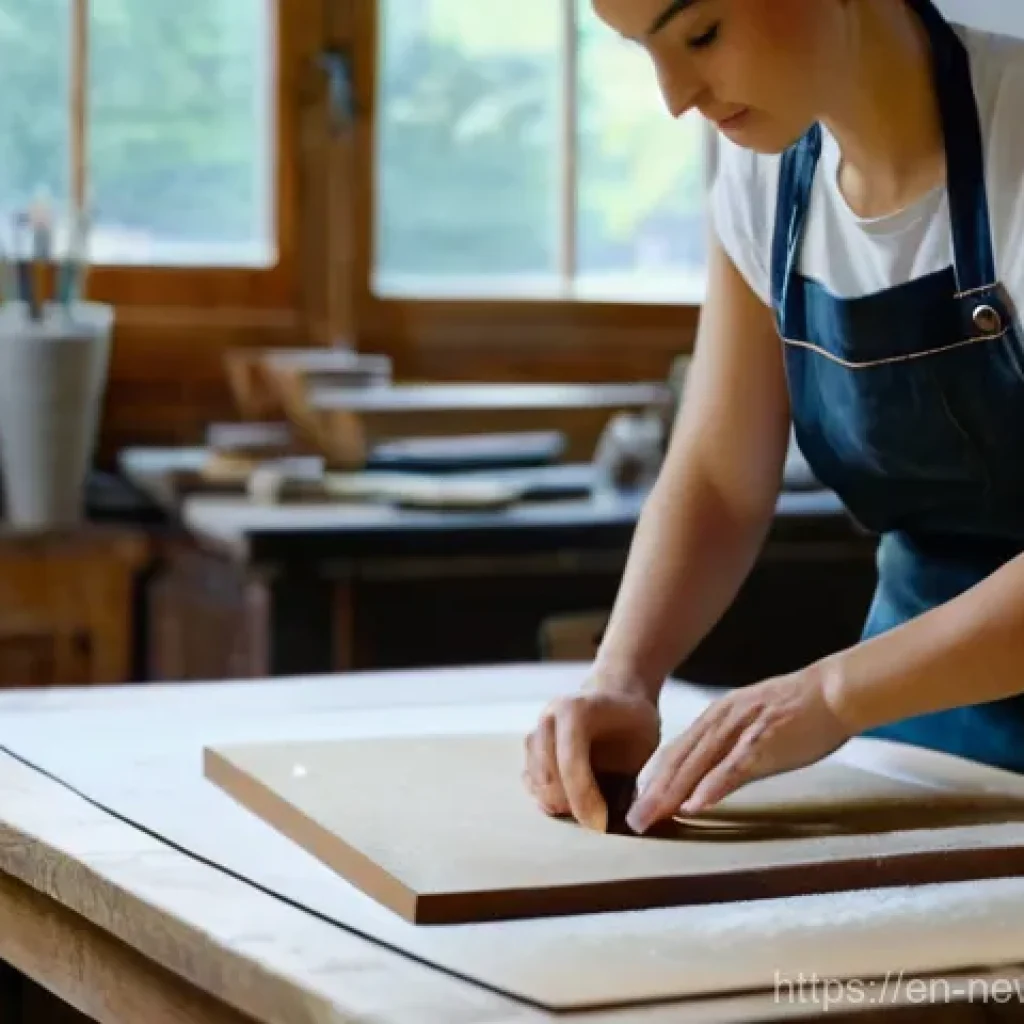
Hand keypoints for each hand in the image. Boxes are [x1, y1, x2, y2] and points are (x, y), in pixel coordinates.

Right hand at [523, 681, 660, 831]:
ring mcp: (535, 733)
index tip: (601, 822)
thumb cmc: (634, 721)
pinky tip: (572, 802)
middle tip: (598, 819)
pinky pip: (531, 783)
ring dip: (560, 803)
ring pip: (536, 783)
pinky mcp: (531, 751)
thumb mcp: (645, 738)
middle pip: (547, 777)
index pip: (570, 762)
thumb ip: (634, 770)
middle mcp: (548, 719)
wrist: (618, 697)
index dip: (583, 797)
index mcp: (574, 709)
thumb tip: (628, 815)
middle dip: (572, 804)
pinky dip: (548, 799)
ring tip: (589, 808)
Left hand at [626, 669, 851, 833]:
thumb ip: (728, 752)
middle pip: (677, 761)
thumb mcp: (752, 728)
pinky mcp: (764, 742)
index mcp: (716, 717)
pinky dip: (711, 788)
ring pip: (696, 765)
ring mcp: (740, 731)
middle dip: (651, 793)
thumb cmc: (798, 713)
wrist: (833, 690)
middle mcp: (720, 721)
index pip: (675, 752)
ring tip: (651, 818)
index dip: (652, 779)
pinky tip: (694, 806)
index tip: (635, 804)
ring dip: (670, 794)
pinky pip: (732, 768)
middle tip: (633, 822)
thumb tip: (707, 783)